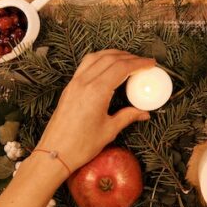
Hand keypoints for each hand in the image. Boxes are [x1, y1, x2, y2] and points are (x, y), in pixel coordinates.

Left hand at [35, 50, 153, 171]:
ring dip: (113, 54)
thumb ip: (128, 116)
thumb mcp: (109, 130)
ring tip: (127, 59)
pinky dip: (100, 59)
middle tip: (143, 62)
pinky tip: (107, 65)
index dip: (138, 63)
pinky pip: (86, 64)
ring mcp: (75, 83)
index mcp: (97, 91)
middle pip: (110, 58)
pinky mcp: (69, 87)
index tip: (151, 64)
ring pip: (96, 57)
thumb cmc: (81, 145)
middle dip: (129, 57)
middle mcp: (84, 82)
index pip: (121, 68)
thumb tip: (144, 113)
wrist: (55, 152)